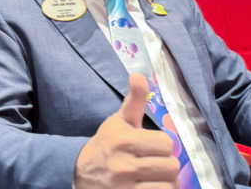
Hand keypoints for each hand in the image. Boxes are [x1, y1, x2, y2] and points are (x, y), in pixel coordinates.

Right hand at [74, 73, 179, 188]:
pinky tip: (151, 187)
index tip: (154, 147)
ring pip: (168, 186)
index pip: (167, 144)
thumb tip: (139, 74)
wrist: (79, 173)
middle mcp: (124, 165)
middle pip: (171, 166)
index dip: (164, 145)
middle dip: (167, 165)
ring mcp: (125, 188)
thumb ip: (133, 100)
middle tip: (157, 164)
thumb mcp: (118, 121)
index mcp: (124, 140)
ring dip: (165, 182)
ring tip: (156, 178)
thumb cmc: (105, 144)